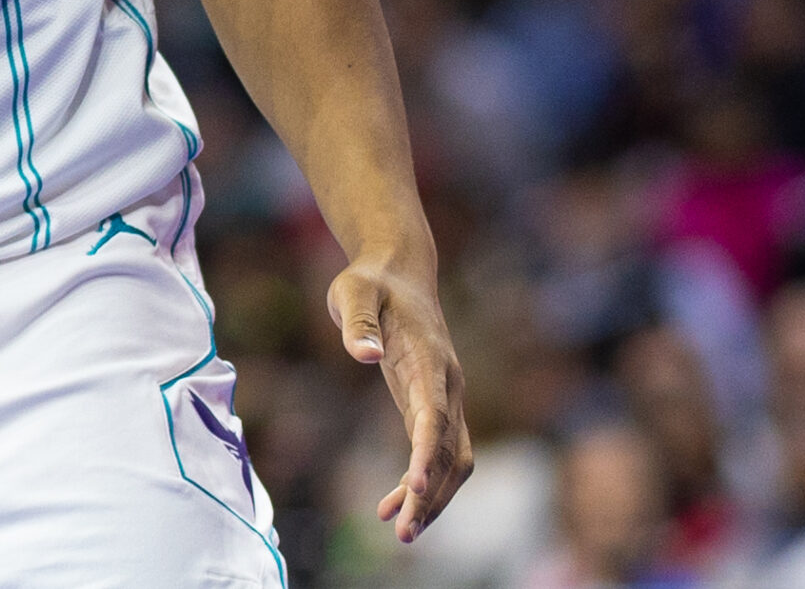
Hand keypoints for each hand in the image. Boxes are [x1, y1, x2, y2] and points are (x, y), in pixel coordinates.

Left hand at [329, 251, 471, 542]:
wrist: (398, 270)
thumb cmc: (370, 280)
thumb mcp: (353, 291)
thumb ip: (358, 322)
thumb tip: (363, 355)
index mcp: (429, 359)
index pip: (434, 415)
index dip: (426, 453)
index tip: (414, 487)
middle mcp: (446, 384)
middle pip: (451, 450)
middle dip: (433, 494)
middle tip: (405, 533)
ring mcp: (443, 396)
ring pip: (451, 459)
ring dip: (432, 497)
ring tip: (401, 532)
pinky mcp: (430, 403)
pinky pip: (434, 452)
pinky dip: (418, 479)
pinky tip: (391, 502)